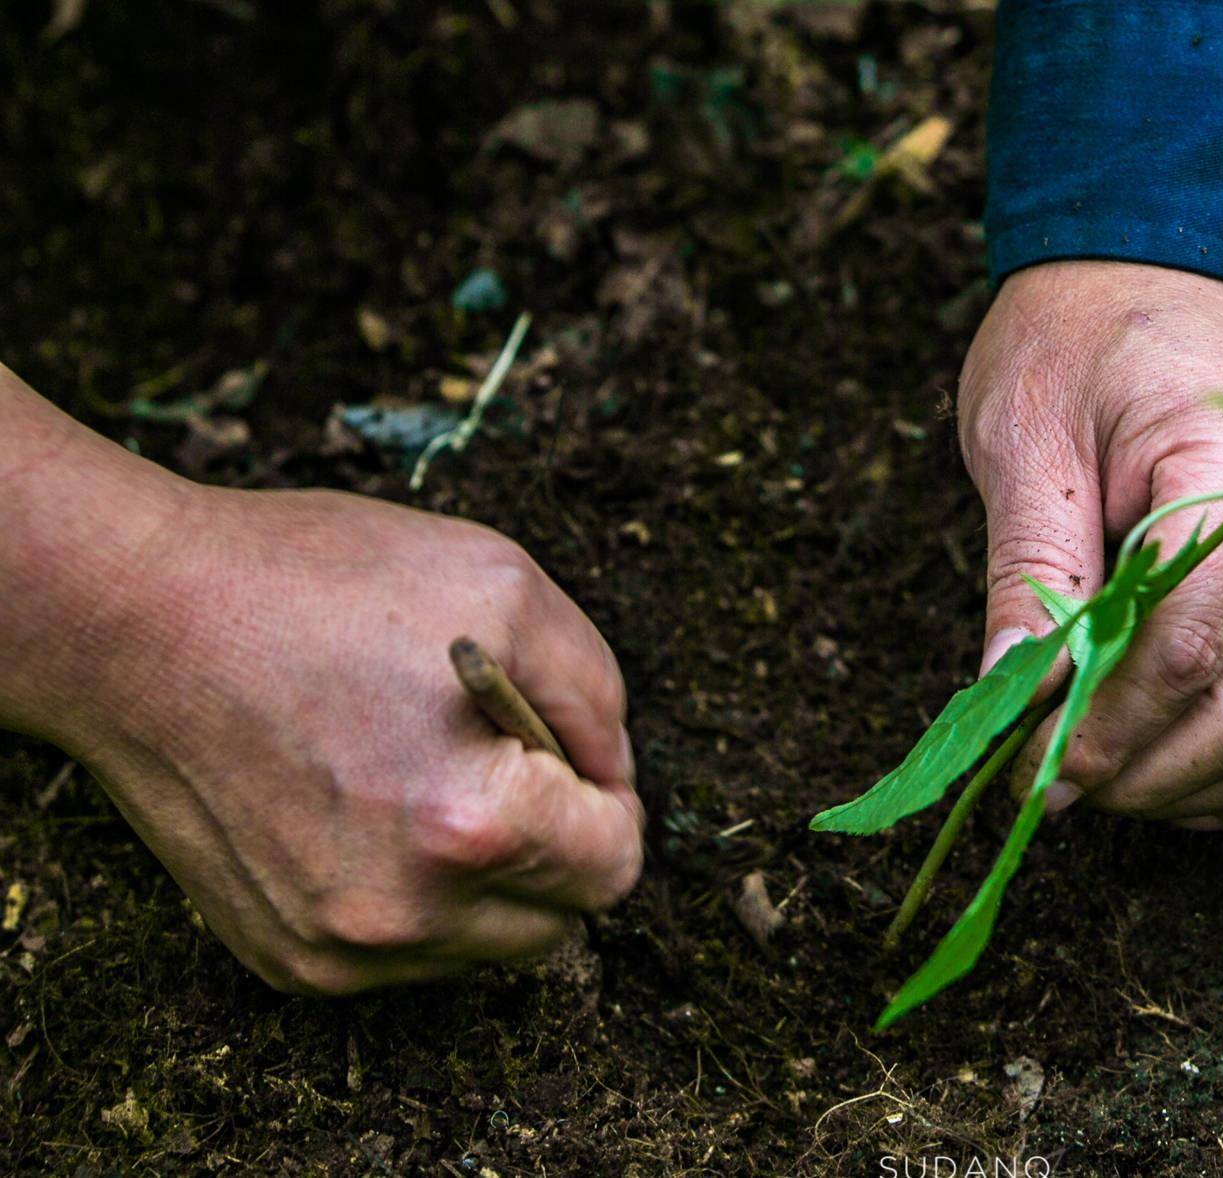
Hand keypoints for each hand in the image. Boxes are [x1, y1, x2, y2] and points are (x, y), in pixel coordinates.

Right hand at [34, 483, 642, 994]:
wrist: (137, 619)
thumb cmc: (319, 586)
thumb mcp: (508, 591)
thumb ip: (596, 700)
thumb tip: (612, 780)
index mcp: (471, 826)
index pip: (612, 870)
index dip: (610, 805)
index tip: (570, 761)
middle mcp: (403, 912)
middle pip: (556, 924)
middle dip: (555, 849)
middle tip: (502, 763)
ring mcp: (334, 947)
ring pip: (481, 948)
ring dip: (486, 880)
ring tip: (425, 778)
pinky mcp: (283, 956)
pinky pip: (401, 955)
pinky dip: (413, 898)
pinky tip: (369, 811)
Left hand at [959, 261, 1222, 836]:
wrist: (1162, 272)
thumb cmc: (1086, 338)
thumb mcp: (1027, 436)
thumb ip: (1029, 574)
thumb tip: (1007, 702)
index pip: (1182, 650)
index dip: (1100, 731)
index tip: (1029, 774)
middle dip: (1142, 775)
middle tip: (1056, 788)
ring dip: (1197, 794)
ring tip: (1105, 782)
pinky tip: (1184, 779)